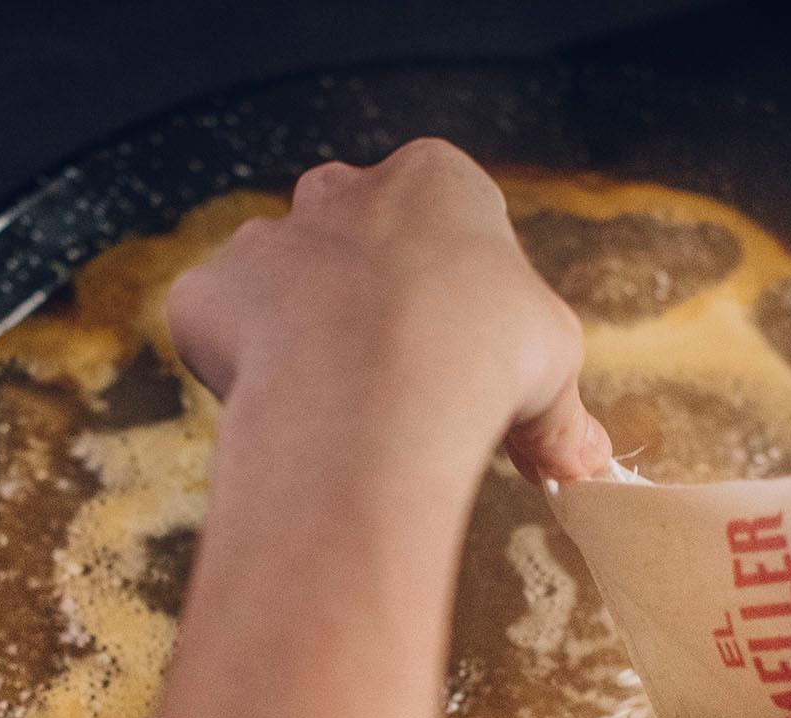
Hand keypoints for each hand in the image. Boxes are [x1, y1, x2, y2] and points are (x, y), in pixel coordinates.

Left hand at [166, 139, 610, 483]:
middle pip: (350, 236)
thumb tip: (584, 463)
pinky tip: (277, 413)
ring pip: (276, 282)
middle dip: (368, 300)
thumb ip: (559, 413)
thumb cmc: (481, 360)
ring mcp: (265, 239)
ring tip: (335, 410)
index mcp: (435, 181)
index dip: (454, 296)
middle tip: (395, 382)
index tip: (463, 356)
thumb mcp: (553, 374)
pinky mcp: (206, 293)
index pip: (443, 222)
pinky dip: (239, 369)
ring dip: (299, 335)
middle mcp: (340, 191)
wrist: (375, 394)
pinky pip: (217, 329)